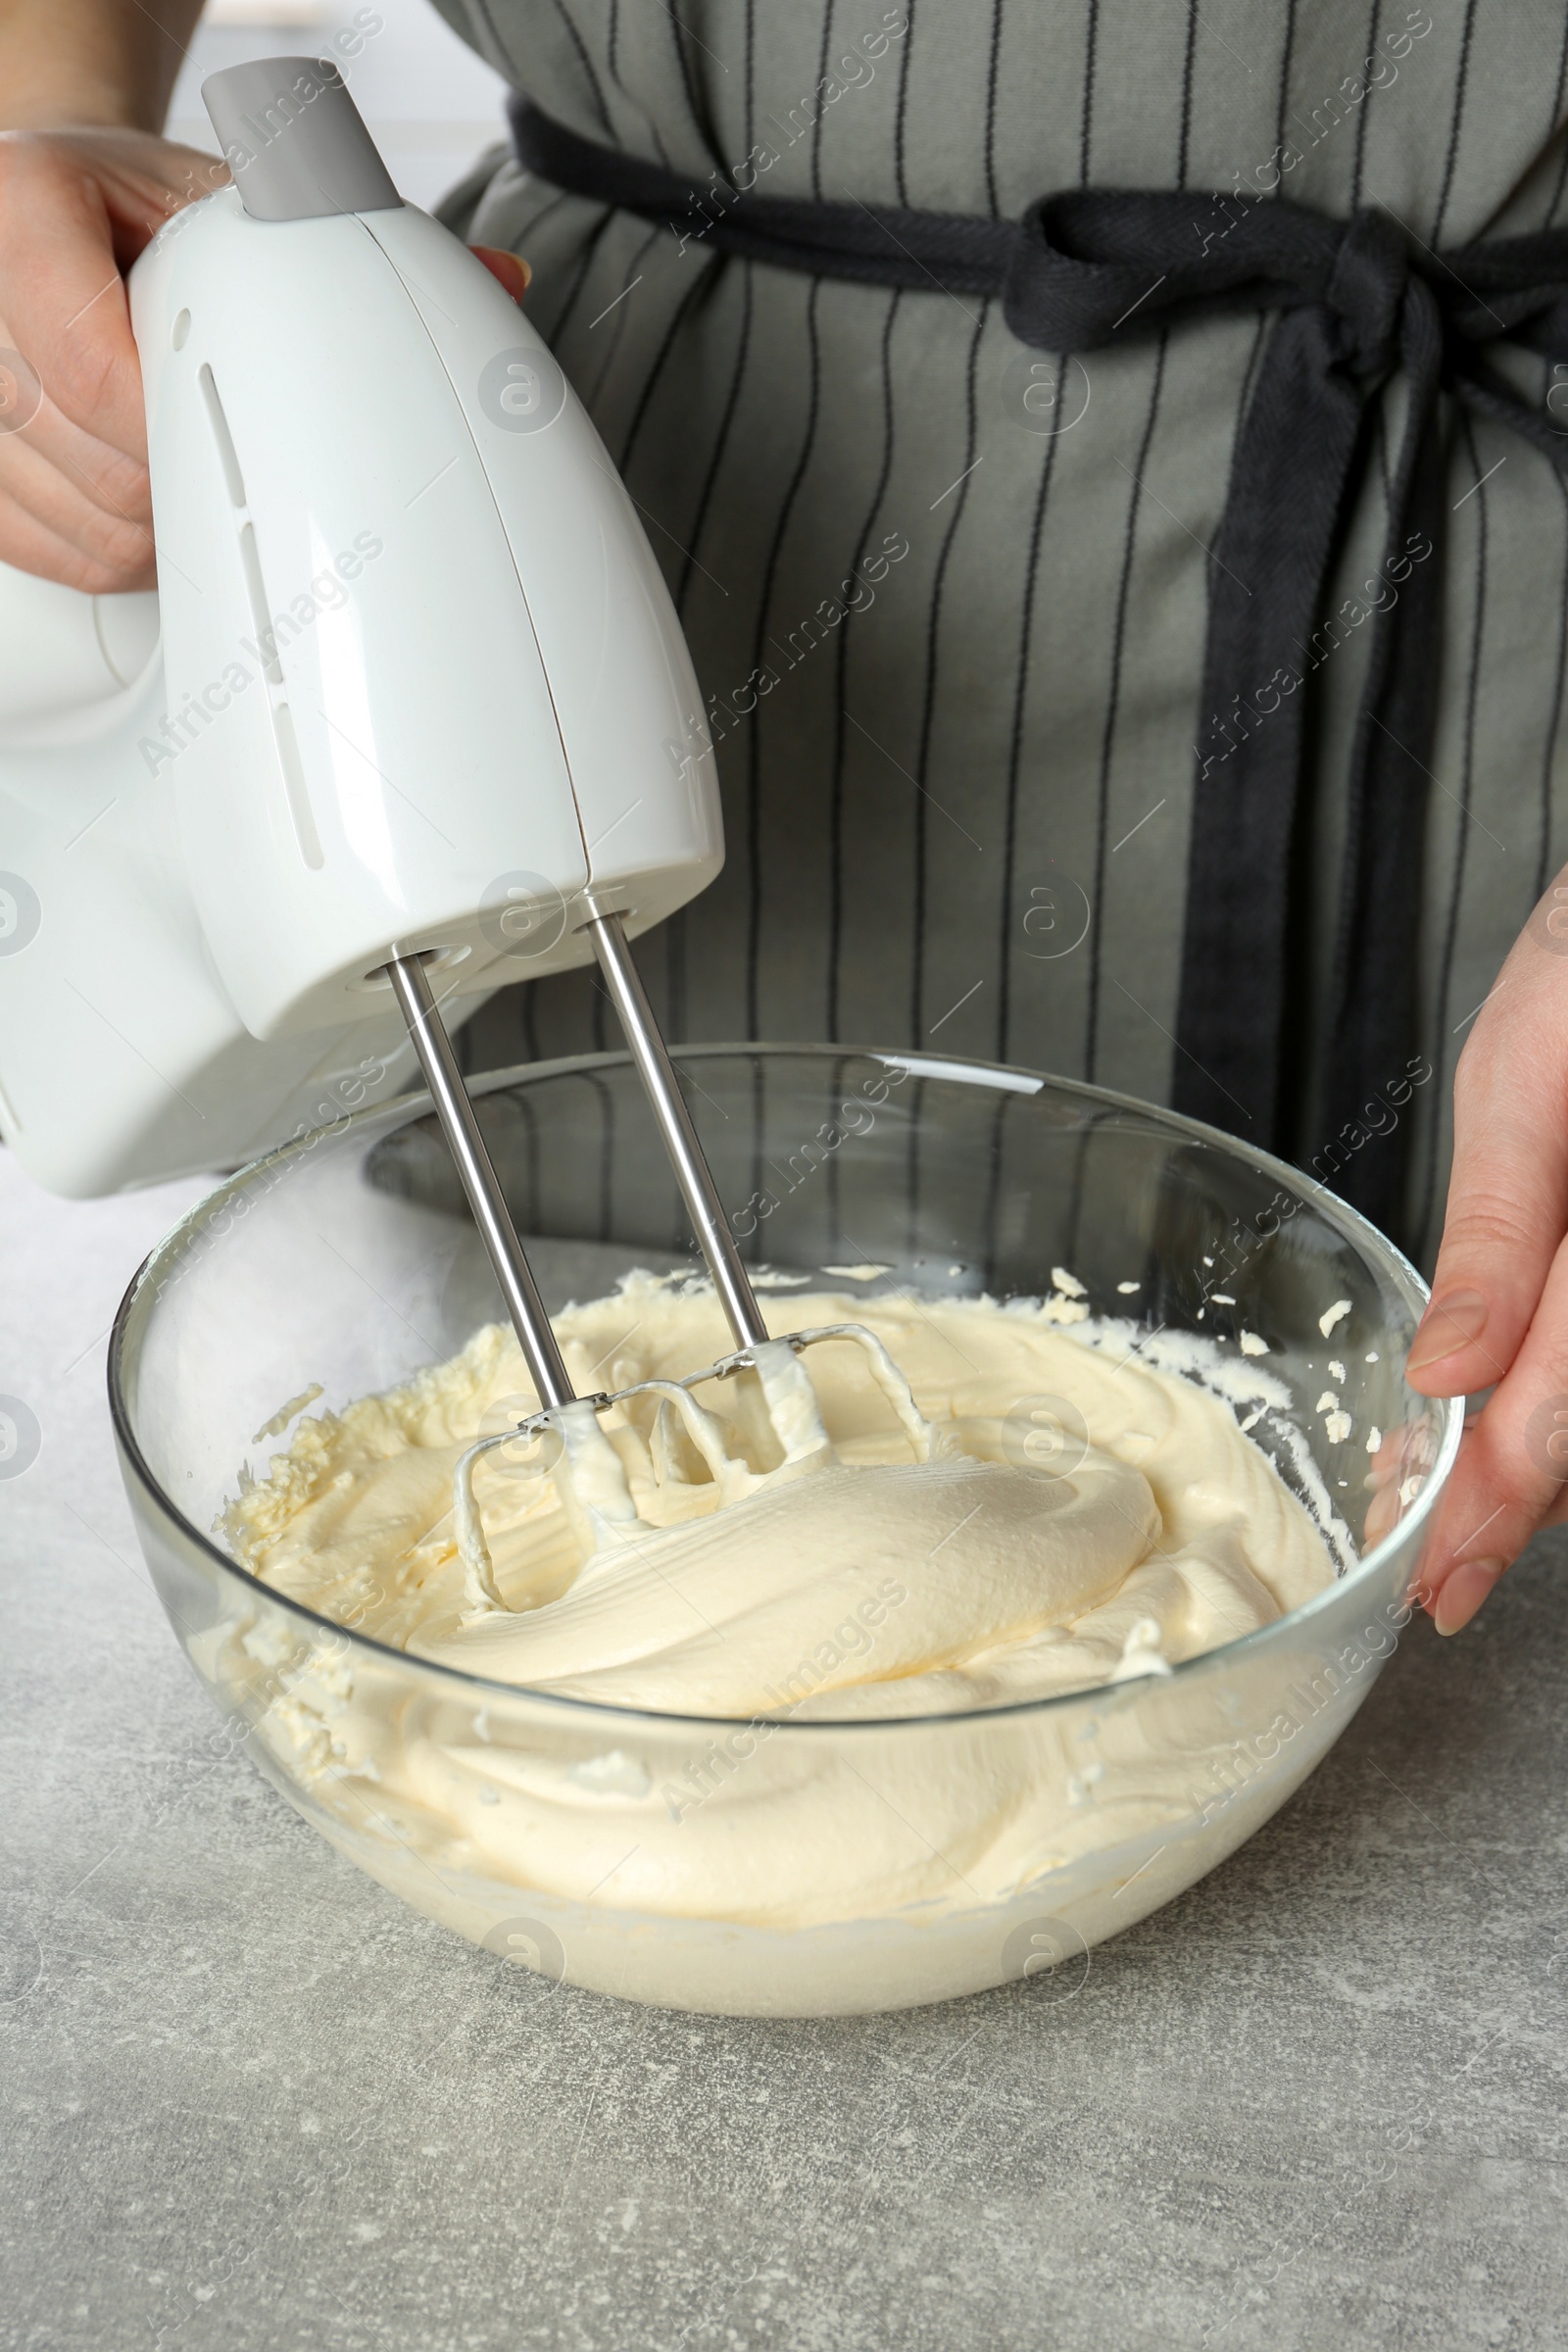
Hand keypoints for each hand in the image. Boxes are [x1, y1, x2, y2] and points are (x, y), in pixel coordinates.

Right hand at [0, 122, 534, 598]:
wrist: (69, 211)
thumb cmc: (151, 208)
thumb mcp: (243, 192)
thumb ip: (352, 237)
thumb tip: (499, 283)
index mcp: (21, 210)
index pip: (95, 372)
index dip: (187, 431)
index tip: (257, 439)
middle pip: (101, 469)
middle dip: (201, 487)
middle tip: (260, 456)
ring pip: (88, 529)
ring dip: (174, 536)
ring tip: (211, 470)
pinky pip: (57, 559)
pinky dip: (127, 559)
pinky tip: (167, 512)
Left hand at [1404, 869, 1567, 1630]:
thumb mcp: (1530, 1070)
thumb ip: (1503, 1231)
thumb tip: (1449, 1374)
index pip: (1566, 1401)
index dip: (1502, 1504)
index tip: (1442, 1577)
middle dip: (1523, 1500)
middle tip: (1444, 1571)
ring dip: (1550, 1453)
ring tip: (1467, 1505)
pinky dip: (1567, 1389)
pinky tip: (1516, 1409)